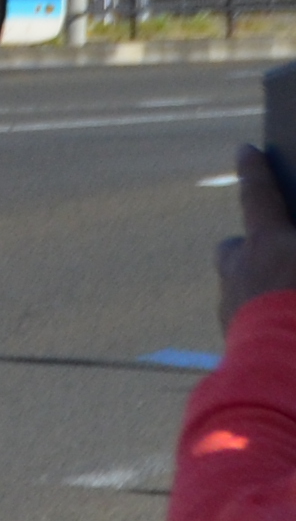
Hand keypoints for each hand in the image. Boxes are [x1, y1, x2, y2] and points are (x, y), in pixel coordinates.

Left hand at [225, 146, 295, 328]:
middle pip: (233, 247)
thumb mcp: (294, 250)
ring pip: (235, 285)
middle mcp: (240, 270)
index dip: (255, 170)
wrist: (283, 371)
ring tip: (284, 299)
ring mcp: (230, 305)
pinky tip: (280, 329)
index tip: (245, 149)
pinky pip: (242, 318)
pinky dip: (258, 317)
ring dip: (255, 285)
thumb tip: (285, 245)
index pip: (259, 194)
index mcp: (268, 244)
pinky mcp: (230, 339)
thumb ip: (289, 240)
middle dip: (249, 247)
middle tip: (277, 255)